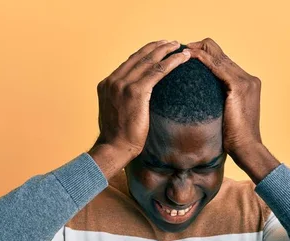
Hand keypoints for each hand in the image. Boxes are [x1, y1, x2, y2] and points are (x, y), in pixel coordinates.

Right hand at [92, 40, 190, 160]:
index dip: (145, 53)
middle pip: (139, 57)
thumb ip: (122, 100)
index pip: (129, 62)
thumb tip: (137, 100)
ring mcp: (123, 85)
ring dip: (167, 51)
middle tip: (171, 43)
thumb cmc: (117, 137)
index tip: (158, 49)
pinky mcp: (136, 92)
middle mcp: (113, 81)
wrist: (113, 148)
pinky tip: (182, 58)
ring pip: (149, 61)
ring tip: (180, 47)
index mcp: (107, 84)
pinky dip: (171, 62)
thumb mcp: (115, 112)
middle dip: (157, 47)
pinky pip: (157, 71)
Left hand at [184, 38, 261, 156]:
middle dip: (200, 47)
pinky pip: (217, 66)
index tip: (186, 55)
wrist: (247, 148)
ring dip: (199, 49)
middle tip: (180, 49)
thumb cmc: (234, 138)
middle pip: (221, 53)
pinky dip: (203, 59)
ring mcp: (245, 81)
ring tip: (181, 50)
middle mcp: (248, 78)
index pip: (223, 60)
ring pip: (219, 55)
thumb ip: (218, 101)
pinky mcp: (239, 86)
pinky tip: (189, 57)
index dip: (205, 54)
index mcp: (247, 83)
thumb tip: (198, 100)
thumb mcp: (225, 114)